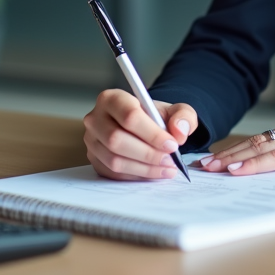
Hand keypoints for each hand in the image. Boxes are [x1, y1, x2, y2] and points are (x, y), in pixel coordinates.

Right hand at [83, 88, 197, 180]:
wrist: (143, 127)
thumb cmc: (155, 117)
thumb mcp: (174, 110)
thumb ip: (183, 116)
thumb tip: (179, 132)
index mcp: (112, 98)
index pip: (129, 116)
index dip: (152, 133)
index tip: (172, 144)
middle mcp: (95, 118)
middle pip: (117, 140)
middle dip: (148, 154)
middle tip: (170, 160)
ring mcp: (92, 141)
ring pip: (114, 160)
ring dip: (144, 168)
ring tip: (166, 168)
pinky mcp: (95, 160)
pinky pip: (113, 173)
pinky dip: (136, 175)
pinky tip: (153, 172)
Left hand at [200, 109, 274, 175]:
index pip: (264, 137)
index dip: (240, 147)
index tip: (219, 157)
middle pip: (255, 140)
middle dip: (227, 153)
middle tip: (204, 164)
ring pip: (260, 148)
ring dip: (232, 159)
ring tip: (211, 169)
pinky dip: (254, 164)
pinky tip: (237, 169)